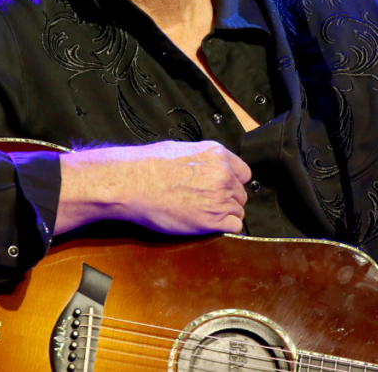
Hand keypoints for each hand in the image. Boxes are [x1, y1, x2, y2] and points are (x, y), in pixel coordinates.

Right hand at [55, 140, 251, 235]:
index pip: (244, 173)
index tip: (223, 188)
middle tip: (206, 202)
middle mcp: (223, 175)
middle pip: (240, 194)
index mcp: (218, 155)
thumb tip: (209, 166)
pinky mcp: (212, 220)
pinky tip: (207, 224)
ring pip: (238, 211)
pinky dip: (223, 228)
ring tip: (202, 213)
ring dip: (224, 214)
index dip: (232, 182)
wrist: (132, 184)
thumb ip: (204, 160)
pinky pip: (234, 227)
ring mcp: (220, 198)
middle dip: (227, 199)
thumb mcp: (182, 149)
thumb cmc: (148, 166)